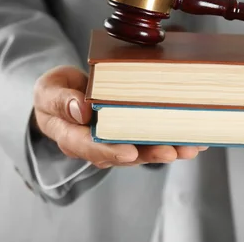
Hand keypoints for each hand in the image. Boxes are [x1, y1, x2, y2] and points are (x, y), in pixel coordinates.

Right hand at [32, 65, 206, 168]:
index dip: (110, 151)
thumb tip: (81, 110)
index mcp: (71, 136)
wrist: (63, 94)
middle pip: (123, 154)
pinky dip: (172, 138)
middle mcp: (95, 144)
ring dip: (167, 149)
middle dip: (149, 153)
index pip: (89, 147)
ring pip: (142, 150)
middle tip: (172, 151)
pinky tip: (194, 137)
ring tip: (191, 147)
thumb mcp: (48, 90)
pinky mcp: (130, 133)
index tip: (130, 152)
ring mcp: (114, 141)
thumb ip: (61, 100)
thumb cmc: (55, 92)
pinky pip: (150, 139)